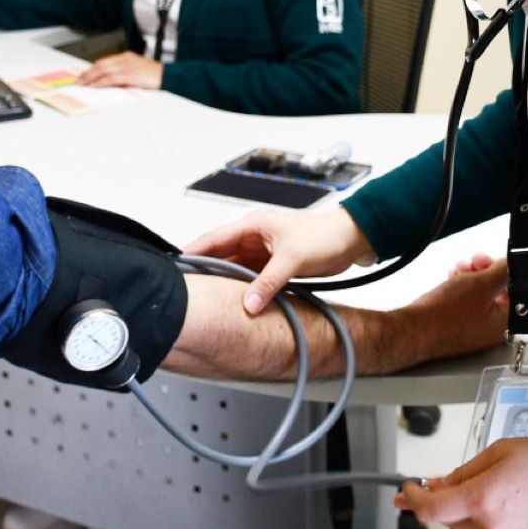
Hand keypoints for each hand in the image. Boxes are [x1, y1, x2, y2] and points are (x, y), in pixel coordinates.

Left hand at [76, 51, 161, 89]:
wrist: (168, 75)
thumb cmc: (154, 75)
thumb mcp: (137, 70)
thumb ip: (123, 73)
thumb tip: (109, 81)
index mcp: (126, 57)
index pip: (105, 61)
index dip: (93, 68)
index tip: (85, 75)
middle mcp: (125, 59)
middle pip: (101, 64)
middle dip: (88, 73)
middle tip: (79, 80)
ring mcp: (127, 66)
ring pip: (103, 70)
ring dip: (91, 77)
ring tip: (83, 83)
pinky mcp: (130, 75)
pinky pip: (112, 78)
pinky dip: (102, 82)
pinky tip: (95, 85)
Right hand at [188, 207, 374, 314]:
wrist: (351, 240)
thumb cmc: (325, 235)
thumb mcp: (293, 258)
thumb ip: (269, 282)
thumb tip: (249, 303)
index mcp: (252, 225)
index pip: (213, 238)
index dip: (193, 251)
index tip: (176, 266)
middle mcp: (254, 238)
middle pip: (221, 255)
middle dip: (205, 271)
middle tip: (186, 288)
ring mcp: (263, 252)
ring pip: (234, 269)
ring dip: (224, 282)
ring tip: (205, 298)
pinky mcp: (273, 266)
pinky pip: (250, 278)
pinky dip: (242, 289)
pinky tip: (234, 301)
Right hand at [395, 255, 509, 361]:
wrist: (414, 330)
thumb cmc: (445, 315)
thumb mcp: (480, 284)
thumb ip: (502, 272)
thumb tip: (511, 266)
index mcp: (504, 323)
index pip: (524, 298)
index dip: (514, 276)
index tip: (503, 265)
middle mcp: (492, 330)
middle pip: (500, 294)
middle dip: (488, 272)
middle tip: (479, 262)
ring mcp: (475, 331)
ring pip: (482, 297)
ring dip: (473, 277)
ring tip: (461, 268)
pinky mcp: (458, 328)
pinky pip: (467, 304)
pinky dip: (462, 288)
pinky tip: (453, 279)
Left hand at [398, 436, 527, 528]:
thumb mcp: (502, 451)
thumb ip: (465, 470)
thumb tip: (439, 484)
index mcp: (481, 499)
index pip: (429, 510)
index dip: (412, 499)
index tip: (409, 490)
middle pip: (447, 521)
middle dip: (445, 502)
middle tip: (450, 484)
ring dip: (466, 516)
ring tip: (490, 493)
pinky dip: (488, 527)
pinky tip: (506, 509)